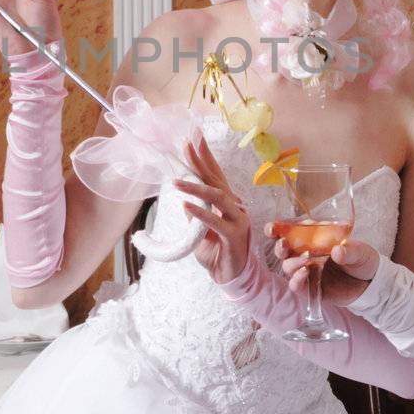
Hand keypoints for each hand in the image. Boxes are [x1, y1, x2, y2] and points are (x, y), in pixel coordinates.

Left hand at [178, 138, 251, 284]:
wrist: (229, 276)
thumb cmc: (215, 251)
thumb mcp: (199, 230)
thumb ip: (195, 214)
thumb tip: (185, 200)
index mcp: (226, 201)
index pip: (214, 174)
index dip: (205, 156)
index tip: (194, 138)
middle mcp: (234, 205)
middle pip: (216, 179)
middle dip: (200, 161)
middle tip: (187, 144)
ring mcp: (238, 219)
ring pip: (217, 197)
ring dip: (195, 188)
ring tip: (175, 183)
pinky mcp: (235, 235)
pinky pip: (217, 222)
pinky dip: (201, 214)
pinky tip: (187, 206)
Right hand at [277, 234, 380, 307]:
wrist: (371, 284)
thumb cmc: (363, 261)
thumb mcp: (360, 252)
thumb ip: (350, 251)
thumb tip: (337, 251)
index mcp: (313, 240)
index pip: (290, 232)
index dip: (277, 229)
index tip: (272, 228)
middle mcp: (306, 254)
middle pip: (283, 250)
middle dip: (279, 247)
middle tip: (284, 244)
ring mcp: (307, 271)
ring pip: (287, 267)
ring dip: (291, 263)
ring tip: (305, 261)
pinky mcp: (311, 288)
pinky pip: (296, 285)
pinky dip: (296, 280)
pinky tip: (305, 273)